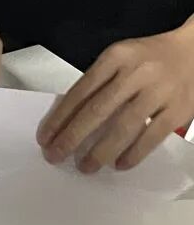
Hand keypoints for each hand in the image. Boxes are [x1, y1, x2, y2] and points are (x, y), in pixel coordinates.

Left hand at [37, 25, 193, 172]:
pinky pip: (152, 136)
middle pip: (97, 110)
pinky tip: (119, 165)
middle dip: (71, 137)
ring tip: (86, 167)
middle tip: (55, 157)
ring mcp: (160, 91)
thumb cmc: (149, 59)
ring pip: (124, 127)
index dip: (59, 118)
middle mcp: (137, 72)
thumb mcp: (120, 60)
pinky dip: (133, 153)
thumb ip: (97, 84)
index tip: (44, 139)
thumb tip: (66, 122)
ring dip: (100, 151)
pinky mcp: (180, 108)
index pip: (80, 92)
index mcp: (116, 58)